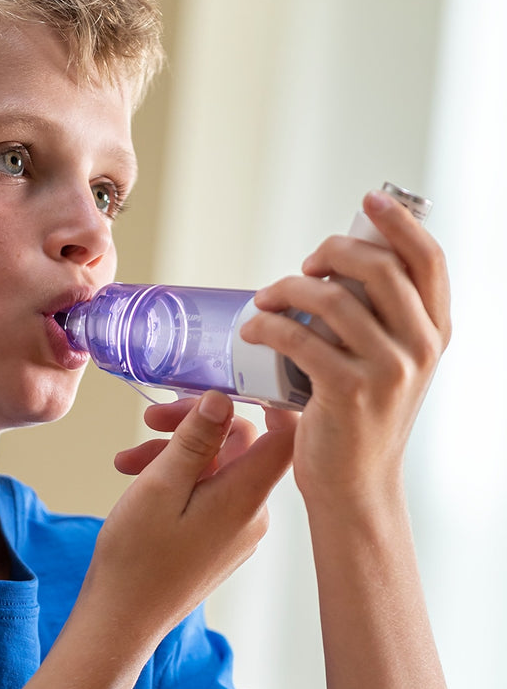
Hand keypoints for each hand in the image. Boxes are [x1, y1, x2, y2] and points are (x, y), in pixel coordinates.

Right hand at [79, 391, 294, 651]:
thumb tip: (222, 398)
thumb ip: (196, 439)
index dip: (267, 401)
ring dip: (175, 453)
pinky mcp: (218, 541)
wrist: (122, 619)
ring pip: (217, 467)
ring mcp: (236, 530)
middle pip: (241, 445)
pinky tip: (138, 478)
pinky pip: (208, 493)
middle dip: (195, 425)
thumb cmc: (136, 559)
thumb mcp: (160, 485)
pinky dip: (177, 479)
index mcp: (244, 498)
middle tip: (152, 419)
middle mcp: (251, 514)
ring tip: (128, 459)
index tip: (235, 381)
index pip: (286, 434)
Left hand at [241, 189, 450, 506]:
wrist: (354, 486)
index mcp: (434, 333)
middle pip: (376, 268)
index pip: (428, 261)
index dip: (399, 223)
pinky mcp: (347, 391)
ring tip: (265, 300)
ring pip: (332, 299)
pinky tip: (252, 329)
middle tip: (301, 265)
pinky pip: (299, 337)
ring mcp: (387, 370)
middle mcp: (420, 348)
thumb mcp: (387, 365)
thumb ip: (378, 322)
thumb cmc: (360, 420)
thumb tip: (333, 271)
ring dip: (287, 289)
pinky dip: (268, 325)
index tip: (367, 202)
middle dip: (330, 253)